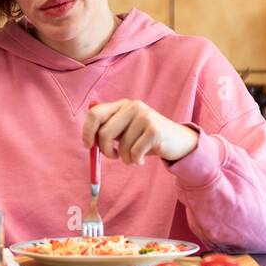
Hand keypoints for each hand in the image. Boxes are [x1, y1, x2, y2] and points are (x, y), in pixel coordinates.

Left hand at [82, 99, 198, 164]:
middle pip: (104, 133)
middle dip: (105, 151)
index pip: (95, 114)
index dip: (87, 131)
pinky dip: (136, 161)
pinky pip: (134, 152)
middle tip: (114, 156)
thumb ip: (108, 130)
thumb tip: (88, 140)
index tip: (88, 146)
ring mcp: (144, 116)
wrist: (178, 141)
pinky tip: (142, 159)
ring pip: (121, 146)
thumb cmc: (146, 138)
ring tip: (134, 158)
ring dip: (125, 159)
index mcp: (122, 105)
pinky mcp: (154, 130)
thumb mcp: (126, 131)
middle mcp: (133, 106)